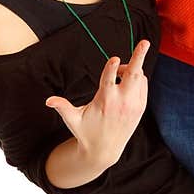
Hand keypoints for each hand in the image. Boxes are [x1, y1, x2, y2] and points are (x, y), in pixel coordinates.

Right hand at [46, 40, 149, 171]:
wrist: (104, 151)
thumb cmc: (85, 132)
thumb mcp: (72, 120)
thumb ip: (62, 107)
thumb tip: (48, 100)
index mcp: (105, 101)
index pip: (110, 80)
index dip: (112, 68)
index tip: (114, 59)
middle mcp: (122, 102)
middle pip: (133, 74)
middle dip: (138, 57)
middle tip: (144, 42)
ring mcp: (133, 104)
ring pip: (139, 77)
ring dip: (132, 68)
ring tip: (119, 72)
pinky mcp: (140, 108)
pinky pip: (143, 85)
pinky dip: (138, 78)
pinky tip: (127, 81)